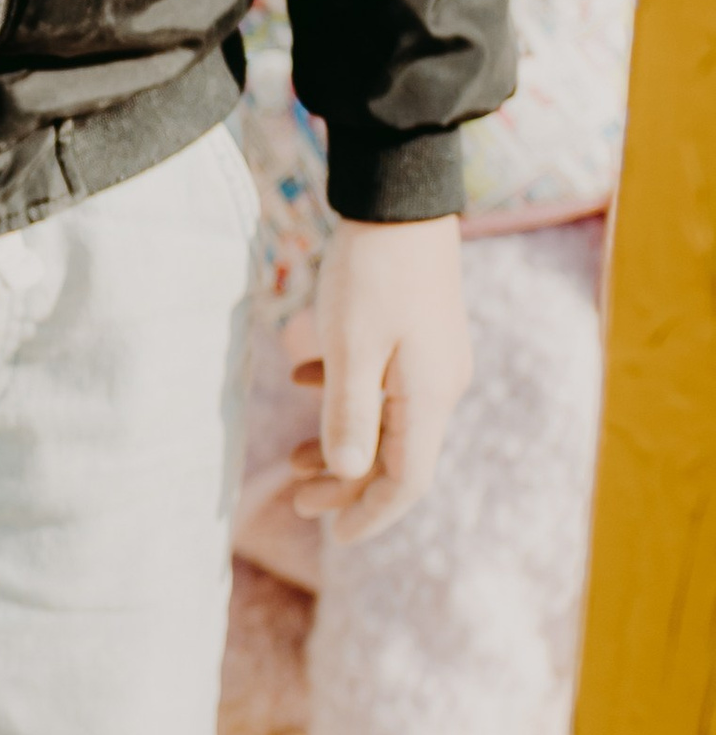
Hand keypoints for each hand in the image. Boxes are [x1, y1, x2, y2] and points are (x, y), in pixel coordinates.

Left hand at [287, 214, 472, 541]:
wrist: (400, 198)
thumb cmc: (373, 272)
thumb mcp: (350, 347)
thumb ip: (348, 414)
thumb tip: (348, 474)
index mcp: (429, 397)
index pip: (406, 481)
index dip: (369, 513)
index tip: (331, 536)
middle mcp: (441, 384)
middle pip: (397, 456)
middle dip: (346, 483)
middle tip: (295, 496)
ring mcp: (432, 357)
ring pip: (387, 419)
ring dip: (341, 441)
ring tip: (292, 455)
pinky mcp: (417, 332)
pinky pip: (383, 382)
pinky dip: (344, 394)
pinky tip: (302, 378)